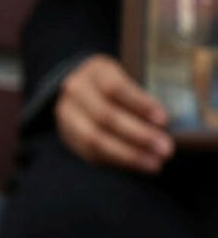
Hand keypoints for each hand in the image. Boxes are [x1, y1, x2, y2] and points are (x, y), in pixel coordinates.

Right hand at [55, 54, 172, 172]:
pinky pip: (91, 153)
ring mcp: (67, 115)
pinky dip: (117, 161)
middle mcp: (76, 91)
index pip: (115, 88)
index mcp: (95, 72)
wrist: (81, 90)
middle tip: (166, 148)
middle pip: (105, 116)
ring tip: (154, 163)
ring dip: (127, 154)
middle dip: (138, 135)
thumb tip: (170, 122)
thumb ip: (142, 94)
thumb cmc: (116, 83)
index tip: (163, 120)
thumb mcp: (127, 75)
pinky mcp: (68, 136)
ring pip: (94, 139)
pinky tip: (138, 165)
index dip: (139, 104)